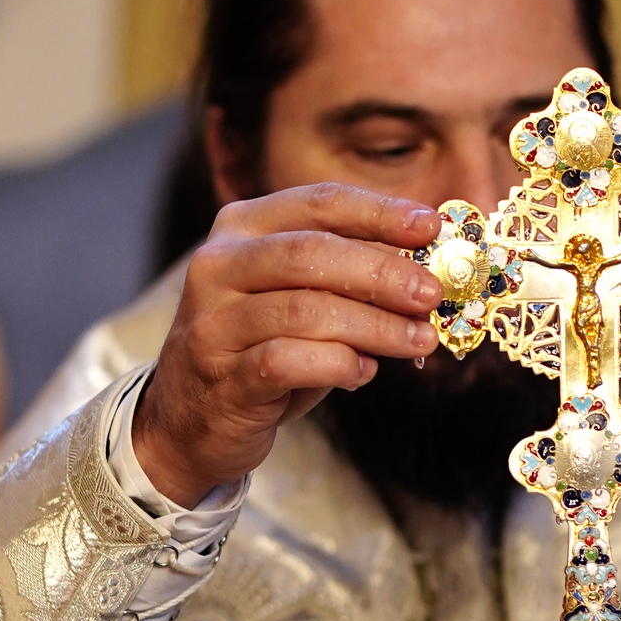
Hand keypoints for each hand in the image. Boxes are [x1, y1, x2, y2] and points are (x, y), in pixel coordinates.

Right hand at [133, 185, 442, 505]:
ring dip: (375, 326)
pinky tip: (363, 373)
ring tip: (418, 341)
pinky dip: (338, 365)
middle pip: (312, 253)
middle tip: (431, 294)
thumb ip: (347, 279)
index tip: (431, 227)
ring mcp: (215, 321)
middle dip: (382, 273)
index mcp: (243, 228)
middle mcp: (220, 265)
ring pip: (306, 310)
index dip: (380, 212)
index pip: (319, 203)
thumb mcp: (299, 299)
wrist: (189, 418)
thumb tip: (423, 270)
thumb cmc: (258, 349)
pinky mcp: (223, 375)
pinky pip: (289, 362)